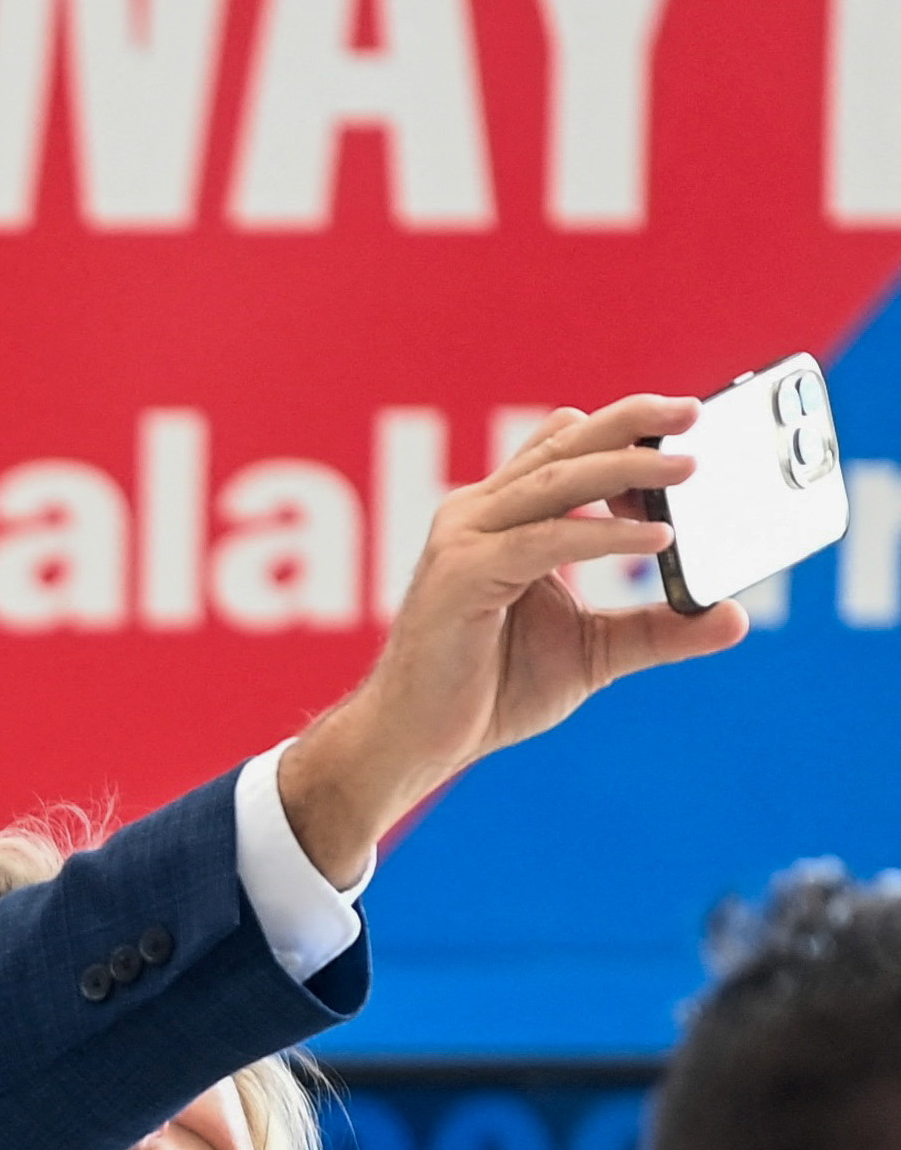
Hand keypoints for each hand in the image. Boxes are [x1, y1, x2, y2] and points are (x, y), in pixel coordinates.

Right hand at [280, 395, 748, 884]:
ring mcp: (464, 540)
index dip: (620, 431)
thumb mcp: (592, 651)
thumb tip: (733, 616)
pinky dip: (606, 536)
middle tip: (693, 411)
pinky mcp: (464, 575)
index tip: (682, 423)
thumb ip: (655, 628)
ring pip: (556, 481)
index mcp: (500, 519)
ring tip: (690, 464)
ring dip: (626, 468)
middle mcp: (477, 515)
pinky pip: (547, 541)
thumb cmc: (488, 690)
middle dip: (630, 424)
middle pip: (561, 446)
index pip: (563, 451)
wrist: (417, 738)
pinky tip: (658, 537)